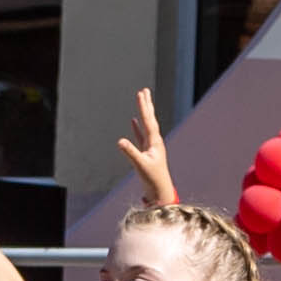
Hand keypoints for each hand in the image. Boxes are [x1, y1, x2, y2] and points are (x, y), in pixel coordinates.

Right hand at [117, 87, 179, 212]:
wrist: (159, 190)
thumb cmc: (152, 178)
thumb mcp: (140, 165)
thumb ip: (130, 152)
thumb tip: (120, 141)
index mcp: (154, 142)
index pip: (148, 120)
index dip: (144, 107)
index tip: (141, 94)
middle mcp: (154, 141)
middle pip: (150, 119)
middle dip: (146, 104)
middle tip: (144, 90)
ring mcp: (150, 146)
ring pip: (146, 125)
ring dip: (143, 112)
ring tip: (141, 101)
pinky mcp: (146, 151)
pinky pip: (140, 135)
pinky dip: (137, 127)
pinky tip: (134, 120)